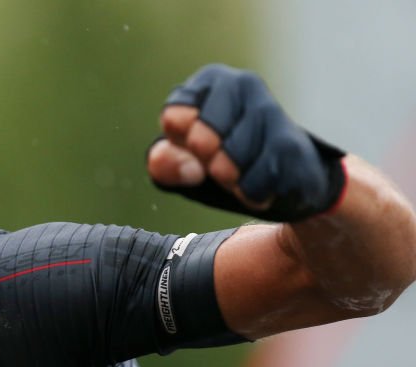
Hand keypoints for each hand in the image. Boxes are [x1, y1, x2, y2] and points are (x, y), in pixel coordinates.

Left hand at [147, 64, 345, 221]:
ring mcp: (272, 111)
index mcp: (210, 82)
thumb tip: (190, 169)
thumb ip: (165, 163)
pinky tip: (259, 184)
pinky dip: (250, 192)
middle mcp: (242, 84)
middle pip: (201, 139)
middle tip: (216, 163)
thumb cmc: (221, 159)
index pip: (173, 116)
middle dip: (204, 162)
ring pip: (230, 160)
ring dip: (228, 179)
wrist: (282, 178)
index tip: (192, 144)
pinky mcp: (293, 144)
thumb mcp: (182, 161)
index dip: (179, 144)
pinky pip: (255, 181)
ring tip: (238, 174)